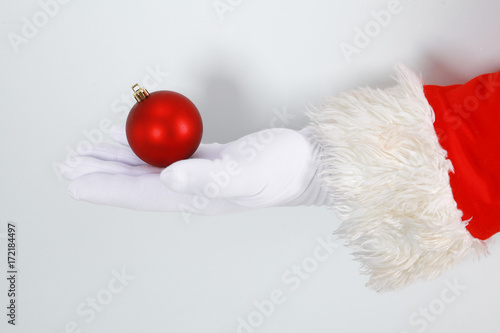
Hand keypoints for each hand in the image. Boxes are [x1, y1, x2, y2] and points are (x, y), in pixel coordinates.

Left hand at [60, 125, 327, 214]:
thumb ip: (206, 177)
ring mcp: (199, 174)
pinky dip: (146, 147)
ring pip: (148, 168)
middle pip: (136, 182)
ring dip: (118, 160)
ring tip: (91, 152)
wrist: (304, 164)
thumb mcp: (244, 172)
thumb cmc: (280, 170)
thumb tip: (168, 178)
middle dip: (102, 175)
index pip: (139, 194)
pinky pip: (168, 154)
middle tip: (69, 167)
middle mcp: (191, 188)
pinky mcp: (209, 159)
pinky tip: (135, 140)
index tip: (75, 183)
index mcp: (194, 195)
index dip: (105, 189)